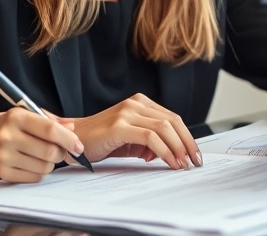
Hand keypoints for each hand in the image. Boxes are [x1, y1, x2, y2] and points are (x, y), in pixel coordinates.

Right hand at [0, 108, 83, 182]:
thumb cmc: (14, 125)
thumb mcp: (30, 115)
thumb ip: (53, 121)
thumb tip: (72, 128)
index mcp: (17, 117)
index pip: (50, 130)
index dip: (68, 139)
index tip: (78, 146)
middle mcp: (7, 135)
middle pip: (49, 152)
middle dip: (60, 153)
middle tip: (59, 151)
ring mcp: (3, 155)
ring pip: (44, 167)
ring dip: (50, 163)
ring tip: (42, 155)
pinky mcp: (2, 172)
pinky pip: (34, 178)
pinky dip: (39, 172)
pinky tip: (31, 163)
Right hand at [52, 93, 201, 169]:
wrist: (71, 140)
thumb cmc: (100, 141)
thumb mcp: (130, 140)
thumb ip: (150, 142)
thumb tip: (170, 153)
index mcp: (140, 103)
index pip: (172, 118)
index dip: (187, 136)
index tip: (194, 154)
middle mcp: (135, 103)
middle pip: (173, 121)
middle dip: (187, 143)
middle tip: (194, 161)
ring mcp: (127, 112)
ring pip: (164, 128)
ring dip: (178, 148)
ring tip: (183, 164)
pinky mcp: (119, 125)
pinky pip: (150, 137)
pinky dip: (164, 151)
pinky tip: (169, 162)